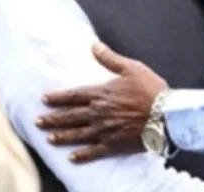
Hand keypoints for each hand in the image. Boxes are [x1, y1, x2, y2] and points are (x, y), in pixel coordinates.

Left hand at [36, 42, 167, 162]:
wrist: (166, 115)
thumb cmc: (151, 90)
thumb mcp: (132, 68)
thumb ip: (110, 58)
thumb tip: (94, 45)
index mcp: (101, 94)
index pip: (73, 96)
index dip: (57, 98)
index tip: (44, 100)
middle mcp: (97, 113)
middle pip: (69, 116)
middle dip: (53, 119)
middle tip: (38, 122)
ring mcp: (103, 130)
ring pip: (77, 134)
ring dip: (61, 136)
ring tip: (49, 138)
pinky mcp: (113, 144)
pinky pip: (93, 151)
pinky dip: (81, 155)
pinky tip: (72, 157)